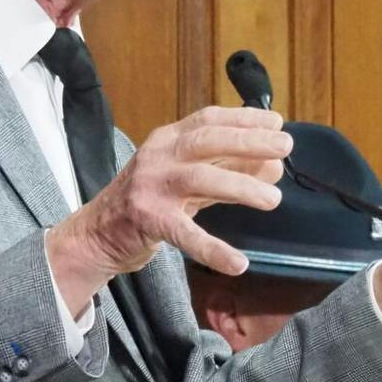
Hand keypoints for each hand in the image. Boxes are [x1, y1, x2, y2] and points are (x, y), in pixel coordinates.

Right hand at [46, 107, 290, 313]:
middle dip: (248, 141)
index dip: (244, 118)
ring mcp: (150, 186)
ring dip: (240, 186)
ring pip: (200, 179)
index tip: (276, 122)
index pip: (209, 119)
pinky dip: (213, 249)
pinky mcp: (146, 220)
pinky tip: (238, 263)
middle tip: (285, 147)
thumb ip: (227, 169)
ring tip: (273, 199)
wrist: (97, 233)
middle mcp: (158, 155)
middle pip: (207, 140)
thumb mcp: (188, 178)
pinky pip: (185, 235)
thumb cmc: (150, 201)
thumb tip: (273, 165)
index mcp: (168, 139)